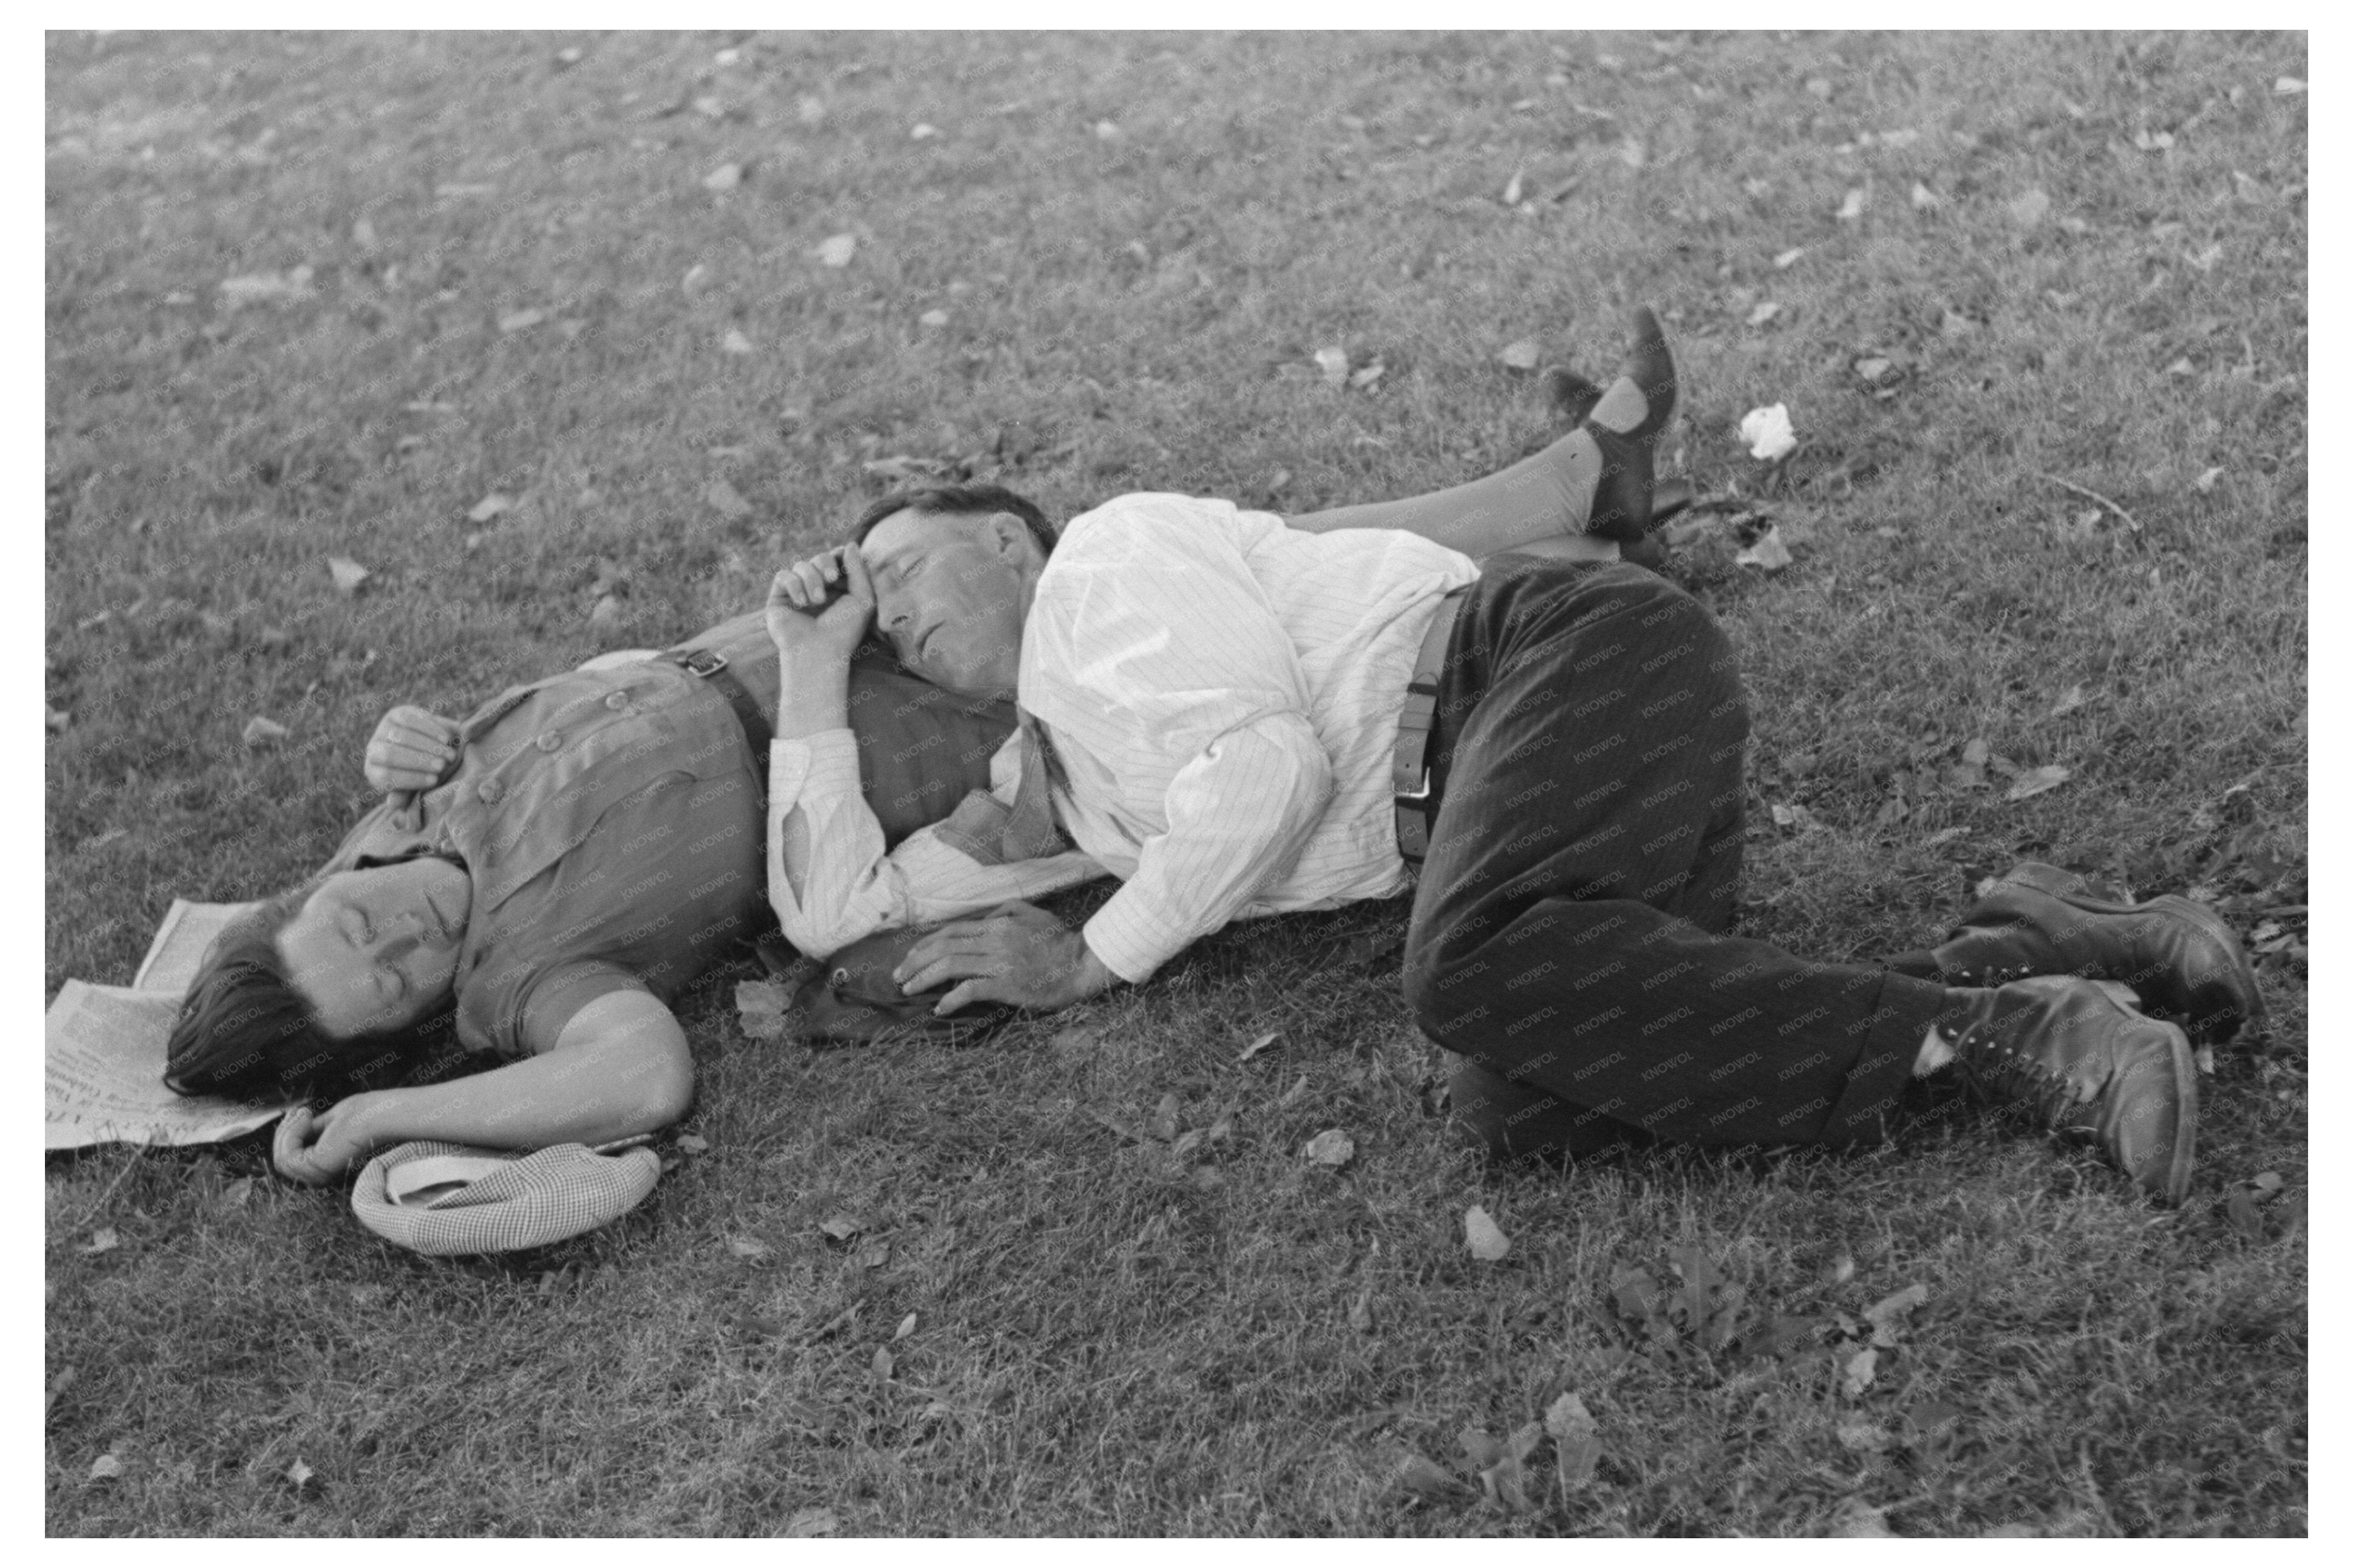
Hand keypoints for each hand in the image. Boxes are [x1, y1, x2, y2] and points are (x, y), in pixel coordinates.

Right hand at [272, 1096, 384, 1185]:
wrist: (378, 1113)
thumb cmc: (362, 1114)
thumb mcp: (327, 1123)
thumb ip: (310, 1132)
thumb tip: (289, 1131)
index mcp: (325, 1167)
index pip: (289, 1160)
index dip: (286, 1136)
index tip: (296, 1112)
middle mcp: (321, 1176)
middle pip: (281, 1162)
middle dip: (283, 1133)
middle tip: (299, 1111)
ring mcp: (319, 1175)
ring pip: (281, 1160)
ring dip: (287, 1131)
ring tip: (305, 1113)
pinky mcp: (318, 1169)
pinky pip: (287, 1157)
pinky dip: (291, 1134)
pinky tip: (306, 1118)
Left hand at [364, 705, 460, 793]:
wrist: (428, 747)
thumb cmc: (422, 774)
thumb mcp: (414, 789)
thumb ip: (406, 797)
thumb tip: (394, 804)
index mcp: (374, 772)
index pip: (387, 776)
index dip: (410, 779)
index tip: (434, 781)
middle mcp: (373, 749)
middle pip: (390, 754)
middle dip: (418, 761)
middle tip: (442, 767)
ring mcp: (383, 729)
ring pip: (402, 736)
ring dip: (428, 746)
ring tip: (449, 754)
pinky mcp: (397, 713)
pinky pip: (411, 720)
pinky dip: (430, 730)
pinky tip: (446, 739)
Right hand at [766, 546, 875, 670]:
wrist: (818, 653)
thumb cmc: (844, 630)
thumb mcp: (862, 598)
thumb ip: (858, 569)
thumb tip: (850, 543)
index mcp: (839, 589)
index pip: (836, 560)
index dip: (838, 556)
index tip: (842, 562)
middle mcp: (818, 589)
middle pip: (819, 558)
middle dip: (825, 564)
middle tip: (831, 578)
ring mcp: (797, 593)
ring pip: (801, 564)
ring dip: (811, 578)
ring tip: (818, 601)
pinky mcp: (779, 598)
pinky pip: (783, 576)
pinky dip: (794, 585)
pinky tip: (801, 604)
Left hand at [892, 901, 1119, 1015]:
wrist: (1082, 964)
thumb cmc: (1059, 940)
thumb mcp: (1031, 913)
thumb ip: (1003, 911)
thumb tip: (980, 921)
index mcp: (997, 924)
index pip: (950, 932)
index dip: (924, 944)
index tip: (909, 957)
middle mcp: (993, 940)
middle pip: (942, 948)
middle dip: (914, 961)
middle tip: (898, 975)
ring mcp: (999, 962)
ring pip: (949, 967)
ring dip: (923, 978)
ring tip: (908, 989)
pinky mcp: (1006, 984)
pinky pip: (969, 990)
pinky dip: (950, 999)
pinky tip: (940, 1007)